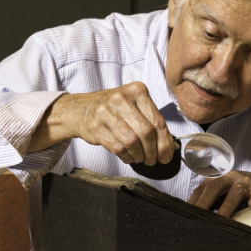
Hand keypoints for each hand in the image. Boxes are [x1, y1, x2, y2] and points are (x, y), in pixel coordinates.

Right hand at [35, 82, 175, 165]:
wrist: (81, 109)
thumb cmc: (114, 109)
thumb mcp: (134, 106)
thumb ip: (152, 121)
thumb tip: (168, 147)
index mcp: (137, 90)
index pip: (157, 121)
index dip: (165, 143)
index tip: (166, 155)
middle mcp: (121, 98)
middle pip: (146, 132)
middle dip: (153, 151)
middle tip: (153, 159)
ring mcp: (106, 111)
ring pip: (132, 142)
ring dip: (139, 155)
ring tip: (140, 158)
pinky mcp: (95, 126)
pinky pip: (118, 148)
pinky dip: (127, 156)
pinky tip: (128, 156)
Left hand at [188, 170, 250, 217]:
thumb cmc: (236, 190)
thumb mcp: (221, 194)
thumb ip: (210, 202)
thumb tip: (195, 218)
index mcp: (217, 179)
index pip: (202, 189)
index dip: (194, 201)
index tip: (187, 214)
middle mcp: (229, 178)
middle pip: (215, 186)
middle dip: (205, 201)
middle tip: (199, 215)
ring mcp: (244, 182)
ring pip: (235, 191)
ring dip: (227, 205)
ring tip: (222, 217)